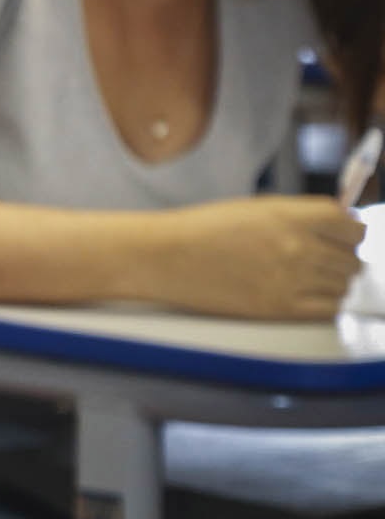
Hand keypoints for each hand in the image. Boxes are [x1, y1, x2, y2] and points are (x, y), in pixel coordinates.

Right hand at [146, 196, 365, 318]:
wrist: (165, 257)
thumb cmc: (202, 230)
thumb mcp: (256, 209)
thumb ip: (299, 216)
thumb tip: (337, 226)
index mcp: (291, 217)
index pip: (352, 226)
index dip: (353, 232)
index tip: (347, 236)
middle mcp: (297, 248)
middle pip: (352, 258)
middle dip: (342, 258)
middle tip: (324, 258)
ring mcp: (291, 280)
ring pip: (344, 285)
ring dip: (334, 281)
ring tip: (311, 277)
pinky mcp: (279, 308)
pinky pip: (328, 309)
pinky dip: (326, 303)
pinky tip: (307, 294)